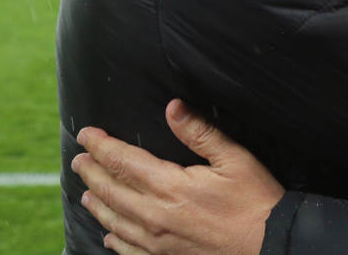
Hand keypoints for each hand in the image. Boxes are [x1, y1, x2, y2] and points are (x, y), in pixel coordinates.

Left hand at [71, 100, 283, 254]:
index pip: (124, 161)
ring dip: (97, 204)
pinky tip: (109, 234)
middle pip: (112, 190)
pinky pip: (128, 250)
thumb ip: (200, 133)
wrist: (268, 243)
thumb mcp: (234, 158)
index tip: (86, 135)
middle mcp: (155, 215)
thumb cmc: (255, 199)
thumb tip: (173, 108)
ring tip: (86, 192)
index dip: (102, 146)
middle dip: (92, 172)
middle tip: (79, 159)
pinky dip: (114, 239)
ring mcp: (157, 241)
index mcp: (170, 186)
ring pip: (115, 220)